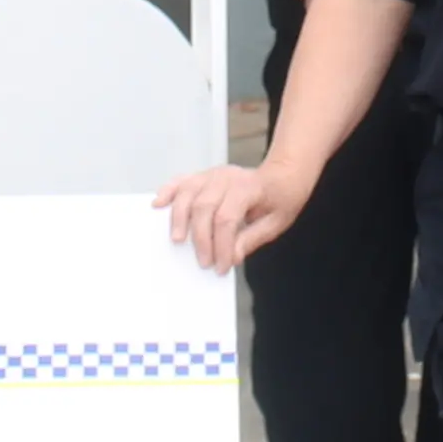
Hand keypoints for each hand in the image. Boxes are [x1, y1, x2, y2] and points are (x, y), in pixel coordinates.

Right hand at [156, 158, 310, 271]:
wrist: (283, 174)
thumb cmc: (280, 199)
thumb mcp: (276, 223)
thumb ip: (252, 239)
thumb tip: (233, 256)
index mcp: (249, 188)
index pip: (227, 218)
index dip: (222, 245)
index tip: (222, 267)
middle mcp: (228, 177)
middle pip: (204, 207)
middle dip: (201, 238)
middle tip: (203, 262)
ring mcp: (214, 174)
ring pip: (188, 193)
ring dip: (179, 218)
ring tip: (178, 240)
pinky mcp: (205, 176)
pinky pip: (182, 181)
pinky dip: (168, 191)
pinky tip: (159, 204)